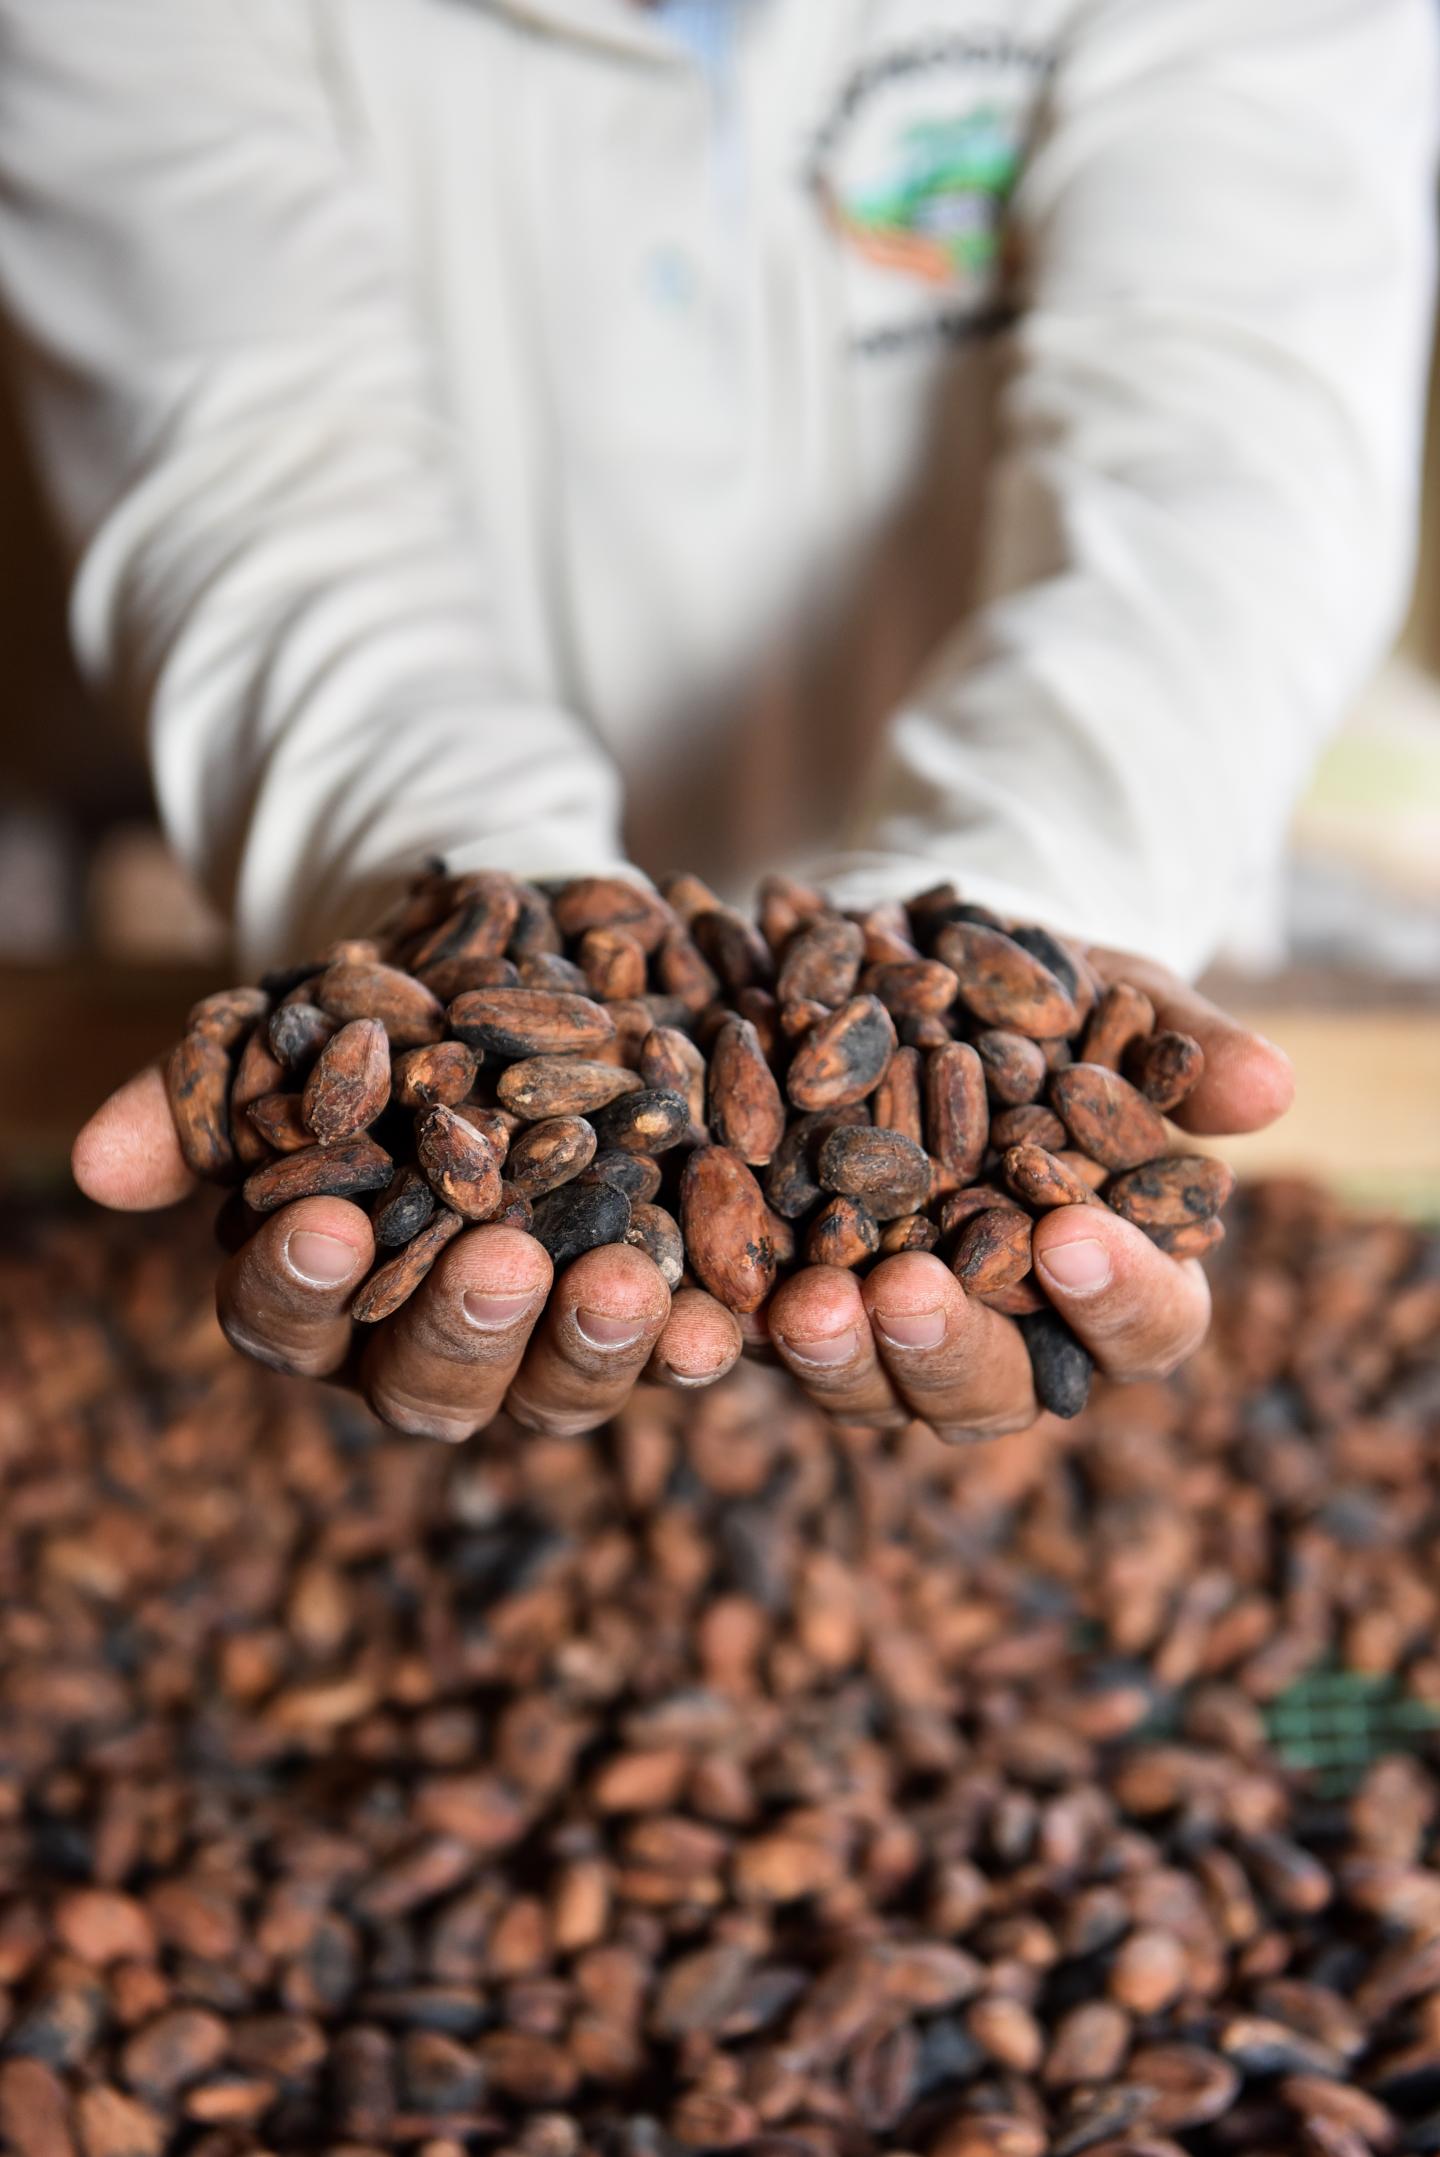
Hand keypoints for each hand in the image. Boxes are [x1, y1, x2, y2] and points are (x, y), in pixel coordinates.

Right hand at [73, 1070, 744, 1440]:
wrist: (524, 961)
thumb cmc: (386, 1005)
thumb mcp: (294, 1025)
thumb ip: (202, 1095)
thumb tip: (94, 1163)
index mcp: (326, 1291)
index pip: (290, 1315)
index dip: (300, 1281)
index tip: (325, 1225)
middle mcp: (429, 1342)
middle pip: (431, 1385)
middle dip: (464, 1327)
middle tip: (496, 1261)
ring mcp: (549, 1342)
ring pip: (559, 1391)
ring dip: (593, 1347)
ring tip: (626, 1283)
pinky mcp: (656, 1311)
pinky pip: (678, 1351)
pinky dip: (702, 1338)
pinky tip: (730, 1315)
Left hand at [751, 950, 1292, 1440]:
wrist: (915, 961)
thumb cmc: (1050, 994)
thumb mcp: (1116, 997)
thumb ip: (1183, 1046)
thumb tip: (1273, 1085)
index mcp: (1113, 1279)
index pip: (1145, 1327)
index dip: (1118, 1297)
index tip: (1073, 1235)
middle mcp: (1006, 1335)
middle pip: (993, 1391)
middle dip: (950, 1348)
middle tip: (909, 1290)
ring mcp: (889, 1333)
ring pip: (869, 1390)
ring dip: (837, 1358)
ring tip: (805, 1304)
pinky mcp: (789, 1305)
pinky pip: (757, 1343)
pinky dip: (730, 1332)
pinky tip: (706, 1308)